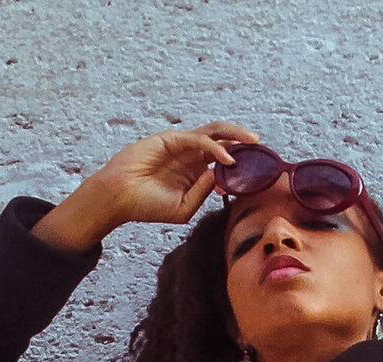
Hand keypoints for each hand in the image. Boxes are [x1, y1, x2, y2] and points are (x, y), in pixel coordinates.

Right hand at [33, 121, 258, 252]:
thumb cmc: (147, 206)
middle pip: (224, 143)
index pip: (224, 164)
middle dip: (244, 144)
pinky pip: (199, 139)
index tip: (257, 175)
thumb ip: (203, 193)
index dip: (241, 167)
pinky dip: (215, 147)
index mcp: (195, 173)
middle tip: (262, 149)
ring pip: (215, 132)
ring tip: (252, 142)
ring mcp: (182, 146)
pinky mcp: (172, 139)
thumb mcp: (183, 209)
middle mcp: (192, 157)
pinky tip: (226, 160)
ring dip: (235, 135)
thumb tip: (222, 176)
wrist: (120, 198)